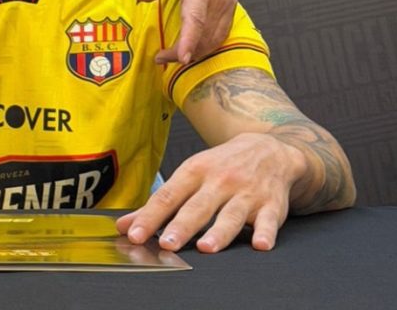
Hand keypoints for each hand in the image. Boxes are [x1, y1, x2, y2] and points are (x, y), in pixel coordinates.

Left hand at [115, 132, 305, 253]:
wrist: (266, 149)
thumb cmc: (221, 167)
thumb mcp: (190, 175)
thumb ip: (161, 203)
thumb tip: (126, 225)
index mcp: (194, 172)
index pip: (168, 197)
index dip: (150, 216)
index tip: (135, 234)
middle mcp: (219, 181)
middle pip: (197, 206)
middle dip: (181, 226)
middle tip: (167, 244)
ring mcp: (246, 193)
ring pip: (231, 214)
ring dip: (219, 232)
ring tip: (206, 247)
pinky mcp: (271, 205)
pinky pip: (269, 220)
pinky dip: (266, 232)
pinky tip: (260, 244)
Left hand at [136, 0, 236, 63]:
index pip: (195, 19)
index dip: (189, 41)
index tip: (181, 57)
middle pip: (204, 35)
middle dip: (184, 53)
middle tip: (162, 58)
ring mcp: (227, 4)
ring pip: (215, 38)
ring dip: (197, 52)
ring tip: (175, 56)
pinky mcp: (232, 7)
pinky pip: (223, 33)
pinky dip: (210, 45)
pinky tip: (195, 48)